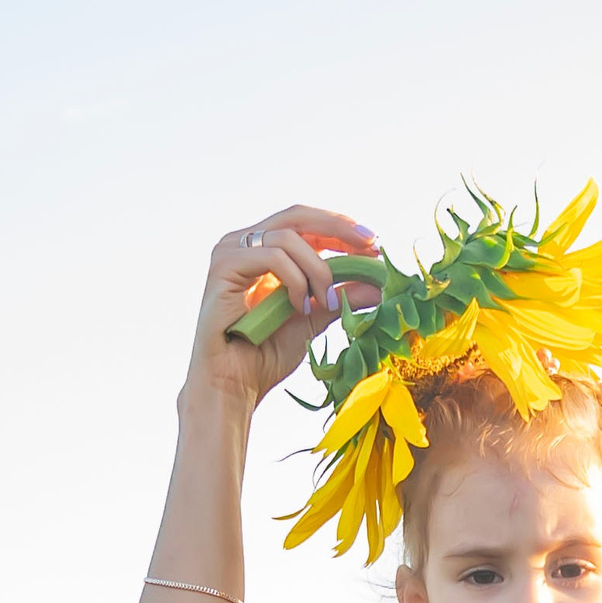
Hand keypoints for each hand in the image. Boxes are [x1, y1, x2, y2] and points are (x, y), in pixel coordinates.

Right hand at [186, 205, 381, 412]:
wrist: (234, 385)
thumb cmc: (264, 357)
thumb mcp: (312, 320)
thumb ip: (339, 297)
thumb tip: (378, 286)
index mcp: (264, 251)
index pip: (306, 225)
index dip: (340, 228)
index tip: (373, 243)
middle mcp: (246, 244)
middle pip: (297, 217)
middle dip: (338, 228)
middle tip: (368, 245)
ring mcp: (231, 251)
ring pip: (288, 237)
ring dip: (317, 268)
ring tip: (327, 301)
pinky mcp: (223, 266)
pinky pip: (270, 256)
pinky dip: (294, 279)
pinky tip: (300, 306)